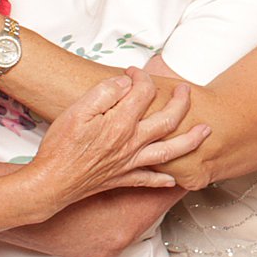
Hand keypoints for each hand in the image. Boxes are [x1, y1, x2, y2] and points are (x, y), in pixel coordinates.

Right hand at [27, 68, 210, 205]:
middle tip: (186, 90)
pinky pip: (150, 180)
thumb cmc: (60, 147)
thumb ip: (105, 92)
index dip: (141, 78)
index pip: (143, 93)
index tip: (134, 72)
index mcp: (121, 123)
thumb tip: (126, 83)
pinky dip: (164, 180)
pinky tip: (174, 180)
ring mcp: (131, 162)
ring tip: (206, 130)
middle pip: (168, 119)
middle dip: (181, 102)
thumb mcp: (77, 110)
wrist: (50, 183)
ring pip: (171, 150)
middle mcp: (132, 143)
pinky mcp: (123, 178)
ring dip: (191, 139)